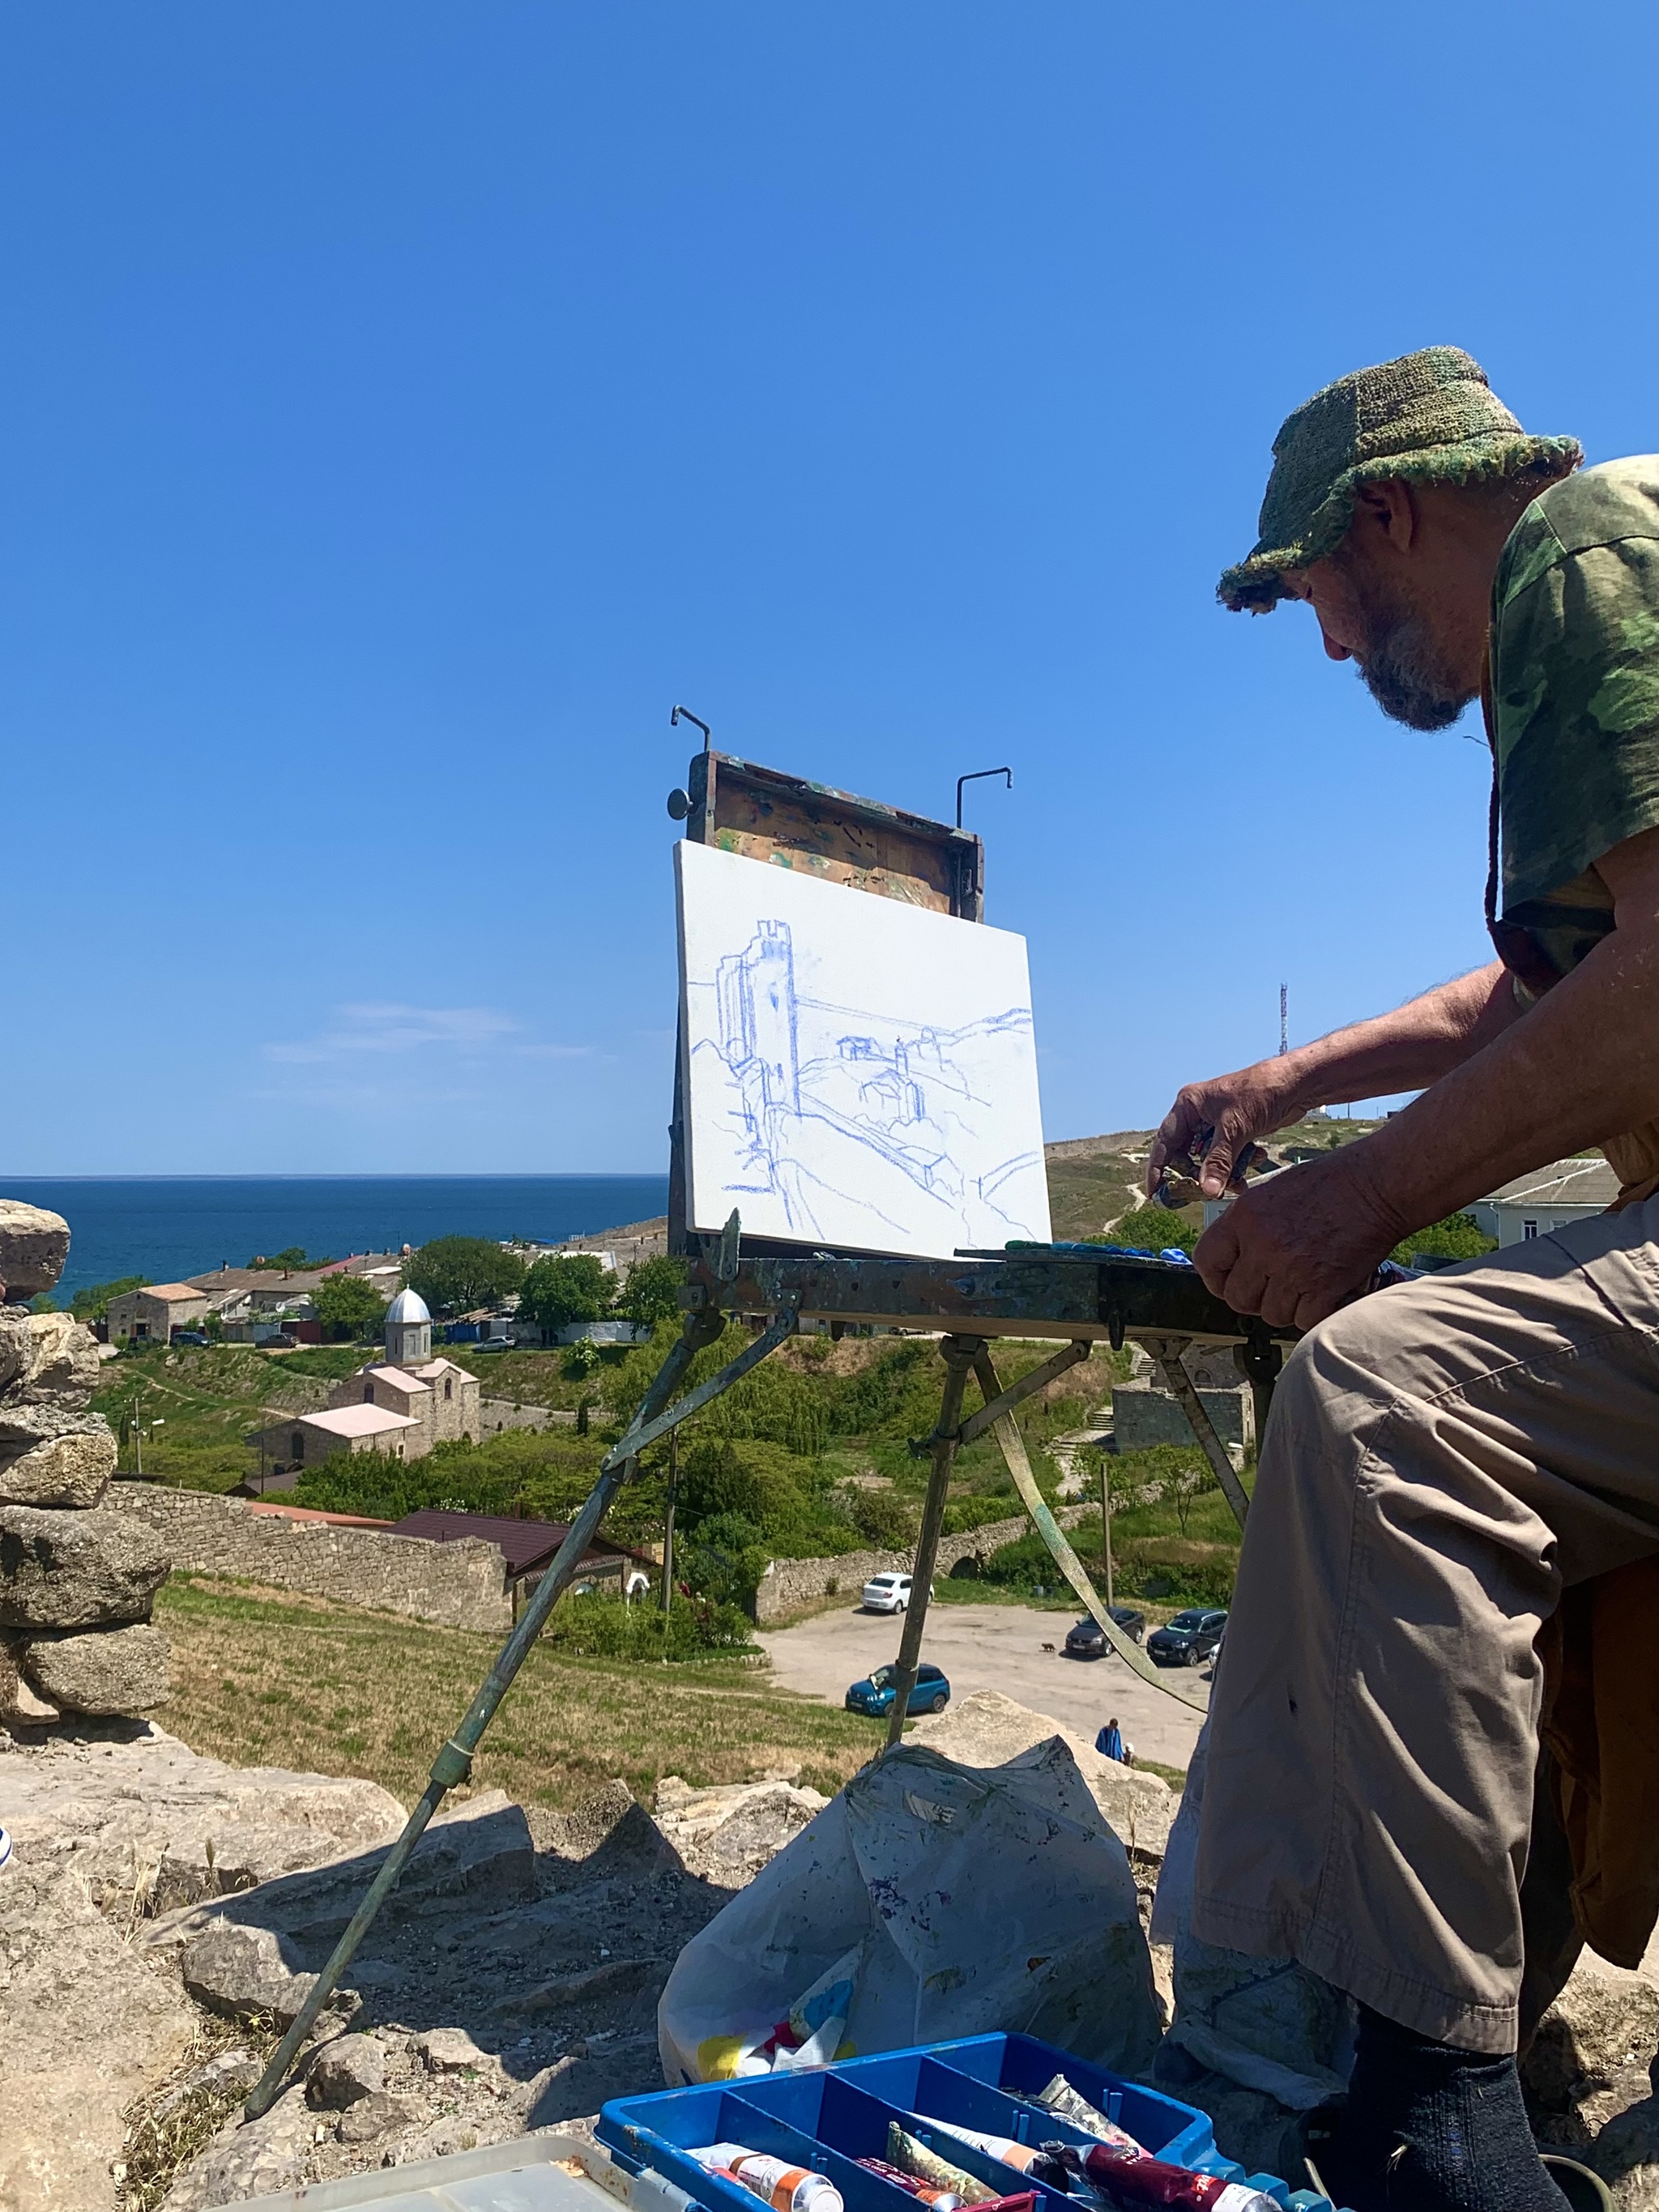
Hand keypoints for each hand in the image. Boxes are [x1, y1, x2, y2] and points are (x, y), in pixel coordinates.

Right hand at [1146, 1061, 1300, 1200]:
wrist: (1295, 1083)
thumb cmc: (1259, 1093)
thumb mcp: (1234, 1130)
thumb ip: (1217, 1162)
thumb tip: (1206, 1191)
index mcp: (1188, 1106)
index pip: (1165, 1142)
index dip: (1158, 1169)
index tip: (1156, 1193)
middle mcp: (1199, 1113)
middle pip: (1187, 1153)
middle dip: (1199, 1174)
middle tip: (1206, 1192)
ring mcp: (1218, 1121)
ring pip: (1211, 1156)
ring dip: (1224, 1171)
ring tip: (1238, 1182)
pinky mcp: (1236, 1129)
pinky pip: (1230, 1153)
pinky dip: (1240, 1161)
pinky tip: (1257, 1158)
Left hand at [1192, 1147, 1404, 1329]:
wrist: (1376, 1186)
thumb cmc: (1326, 1184)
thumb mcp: (1270, 1190)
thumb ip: (1245, 1225)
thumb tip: (1230, 1257)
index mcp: (1244, 1217)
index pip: (1207, 1262)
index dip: (1217, 1278)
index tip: (1229, 1281)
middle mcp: (1263, 1245)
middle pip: (1237, 1298)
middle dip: (1253, 1298)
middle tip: (1272, 1288)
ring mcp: (1293, 1269)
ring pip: (1271, 1314)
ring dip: (1285, 1306)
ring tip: (1303, 1285)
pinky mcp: (1324, 1287)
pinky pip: (1303, 1320)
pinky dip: (1312, 1313)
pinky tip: (1322, 1293)